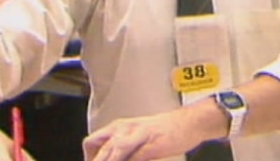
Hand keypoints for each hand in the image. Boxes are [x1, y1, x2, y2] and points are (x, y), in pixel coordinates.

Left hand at [83, 110, 204, 160]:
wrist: (189, 122)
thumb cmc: (165, 131)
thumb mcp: (138, 135)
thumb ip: (124, 148)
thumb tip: (112, 156)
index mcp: (119, 126)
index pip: (91, 143)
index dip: (89, 158)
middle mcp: (125, 129)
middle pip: (100, 151)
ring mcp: (137, 136)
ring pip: (113, 153)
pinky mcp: (150, 145)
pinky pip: (133, 159)